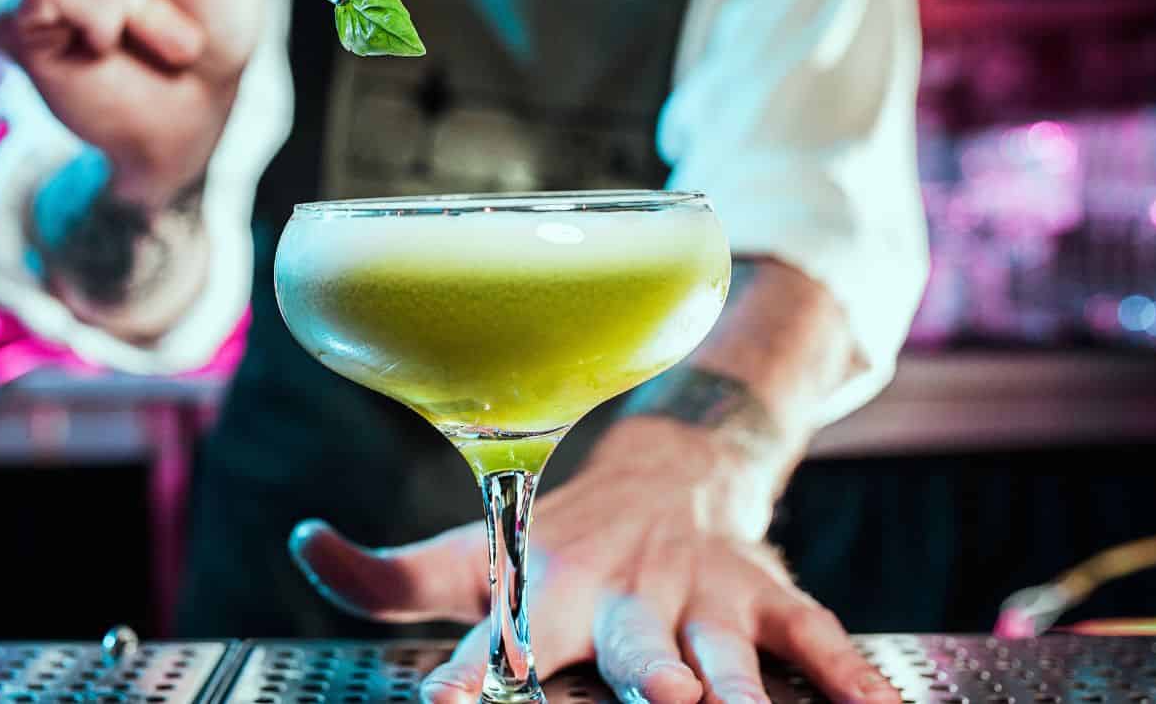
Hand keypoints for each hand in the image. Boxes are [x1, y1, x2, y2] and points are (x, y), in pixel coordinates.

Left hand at [289, 418, 897, 703]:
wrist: (668, 473)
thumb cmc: (550, 543)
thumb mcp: (471, 555)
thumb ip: (387, 575)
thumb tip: (305, 541)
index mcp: (547, 586)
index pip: (502, 628)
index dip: (476, 665)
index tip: (449, 697)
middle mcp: (626, 591)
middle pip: (635, 642)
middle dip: (646, 673)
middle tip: (656, 695)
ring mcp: (702, 593)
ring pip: (724, 643)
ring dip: (735, 680)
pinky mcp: (766, 595)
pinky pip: (816, 635)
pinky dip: (849, 672)